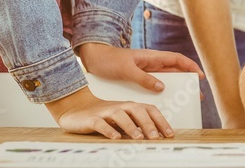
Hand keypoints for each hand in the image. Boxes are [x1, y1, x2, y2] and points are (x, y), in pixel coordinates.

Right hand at [45, 86, 173, 138]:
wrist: (76, 108)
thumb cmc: (104, 115)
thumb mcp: (123, 119)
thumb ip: (137, 125)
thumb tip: (156, 136)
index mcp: (130, 106)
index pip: (150, 110)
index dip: (161, 121)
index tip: (168, 134)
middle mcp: (120, 107)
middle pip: (137, 110)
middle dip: (148, 123)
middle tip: (156, 137)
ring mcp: (106, 112)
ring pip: (121, 115)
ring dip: (131, 126)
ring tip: (138, 137)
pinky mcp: (92, 119)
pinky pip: (101, 123)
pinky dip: (109, 130)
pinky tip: (115, 137)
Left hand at [78, 42, 203, 94]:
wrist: (94, 60)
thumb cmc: (109, 61)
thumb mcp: (126, 70)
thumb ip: (143, 78)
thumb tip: (162, 87)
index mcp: (152, 57)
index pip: (177, 59)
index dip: (190, 66)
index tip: (200, 76)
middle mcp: (152, 64)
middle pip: (175, 71)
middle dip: (187, 81)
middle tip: (196, 95)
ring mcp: (146, 72)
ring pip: (166, 80)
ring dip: (176, 89)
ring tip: (183, 102)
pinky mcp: (139, 79)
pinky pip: (154, 86)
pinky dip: (162, 93)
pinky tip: (163, 103)